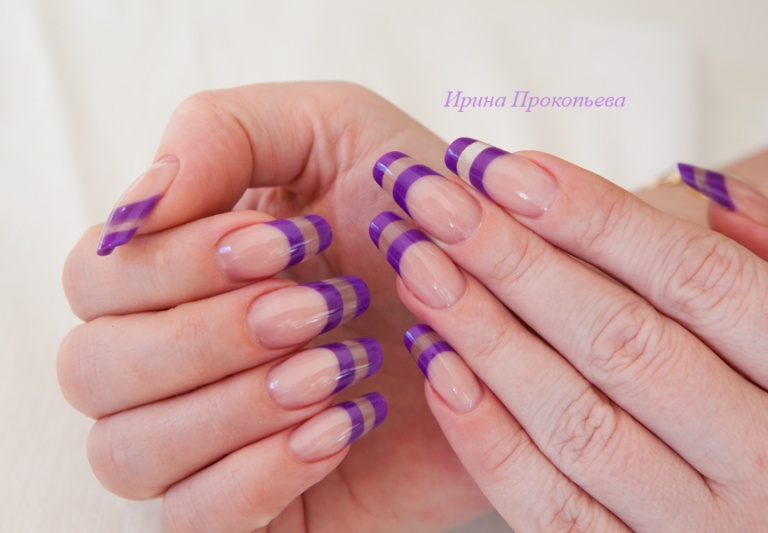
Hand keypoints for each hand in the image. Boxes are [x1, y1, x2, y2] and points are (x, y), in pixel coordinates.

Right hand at [57, 83, 490, 531]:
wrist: (504, 307)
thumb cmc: (415, 214)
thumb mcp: (334, 133)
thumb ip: (223, 134)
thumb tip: (135, 210)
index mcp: (176, 268)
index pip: (96, 278)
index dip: (177, 263)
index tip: (282, 243)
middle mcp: (174, 357)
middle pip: (95, 369)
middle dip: (209, 334)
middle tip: (319, 306)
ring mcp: (210, 438)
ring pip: (129, 452)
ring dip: (235, 405)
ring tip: (341, 366)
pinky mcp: (260, 507)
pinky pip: (194, 521)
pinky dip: (257, 475)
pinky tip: (340, 427)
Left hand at [369, 139, 767, 530]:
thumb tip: (701, 193)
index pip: (699, 280)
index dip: (595, 217)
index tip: (502, 167)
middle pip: (621, 341)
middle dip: (514, 261)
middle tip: (433, 201)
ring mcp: (700, 528)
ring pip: (574, 421)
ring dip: (482, 335)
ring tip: (417, 265)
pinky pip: (549, 508)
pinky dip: (486, 436)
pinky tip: (435, 363)